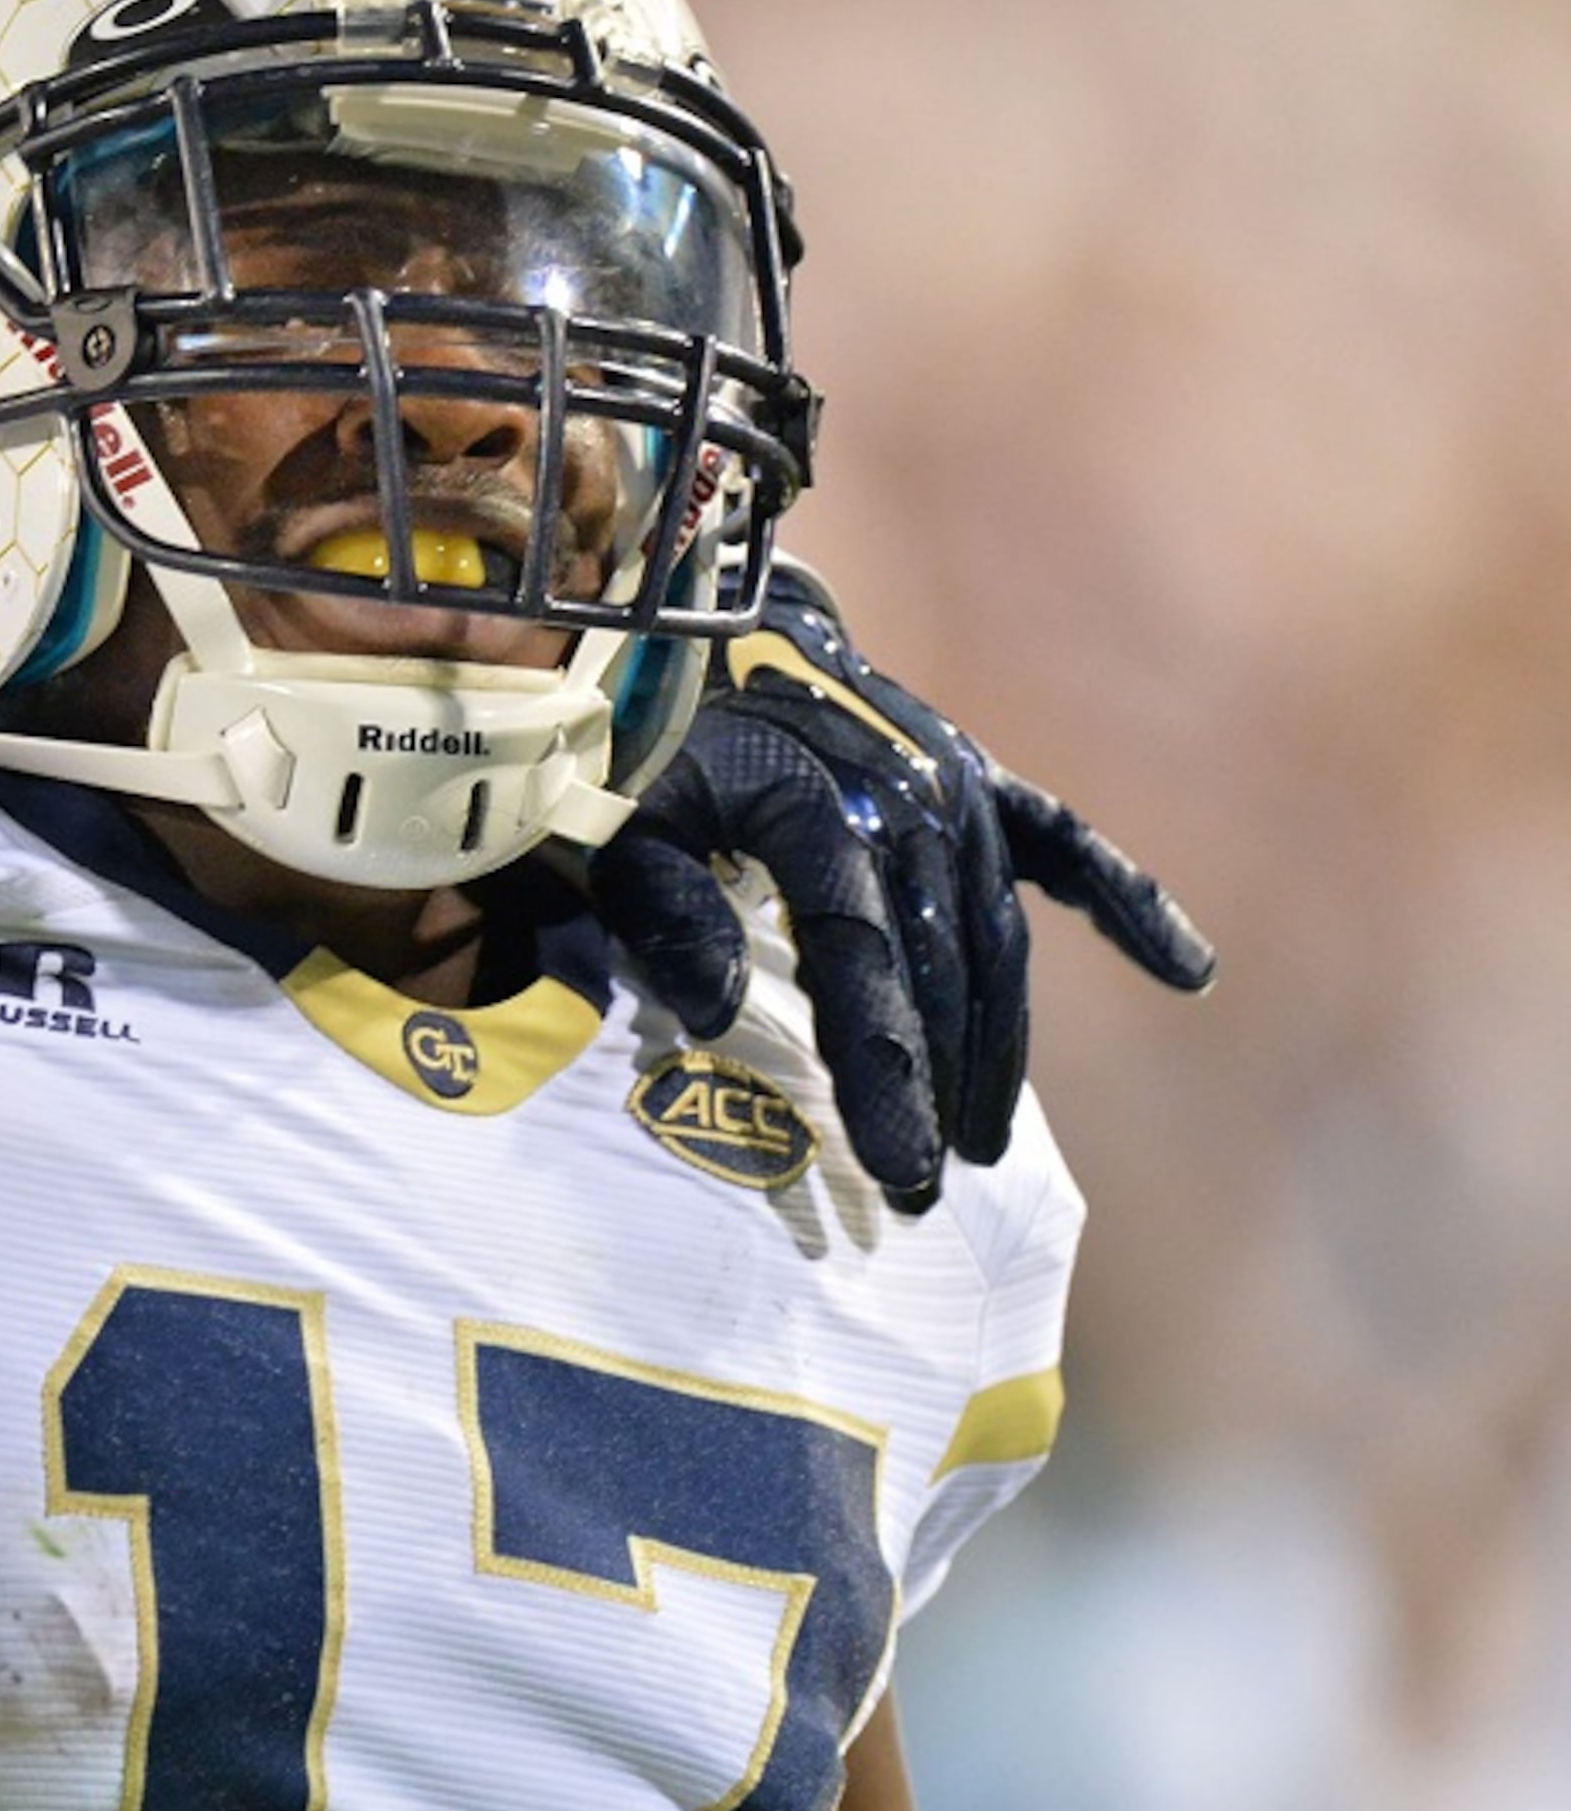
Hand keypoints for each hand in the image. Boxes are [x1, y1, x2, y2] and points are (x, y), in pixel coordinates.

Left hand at [590, 565, 1216, 1212]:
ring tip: (987, 1136)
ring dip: (999, 1037)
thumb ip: (662, 914)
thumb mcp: (622, 823)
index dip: (885, 1074)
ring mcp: (955, 784)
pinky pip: (1067, 847)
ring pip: (995, 935)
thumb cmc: (645, 745)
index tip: (901, 1167)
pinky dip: (1126, 903)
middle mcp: (909, 799)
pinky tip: (1187, 971)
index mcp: (821, 812)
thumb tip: (717, 1015)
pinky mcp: (979, 774)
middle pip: (941, 968)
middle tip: (932, 1185)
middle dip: (940, 1084)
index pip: (863, 969)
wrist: (695, 626)